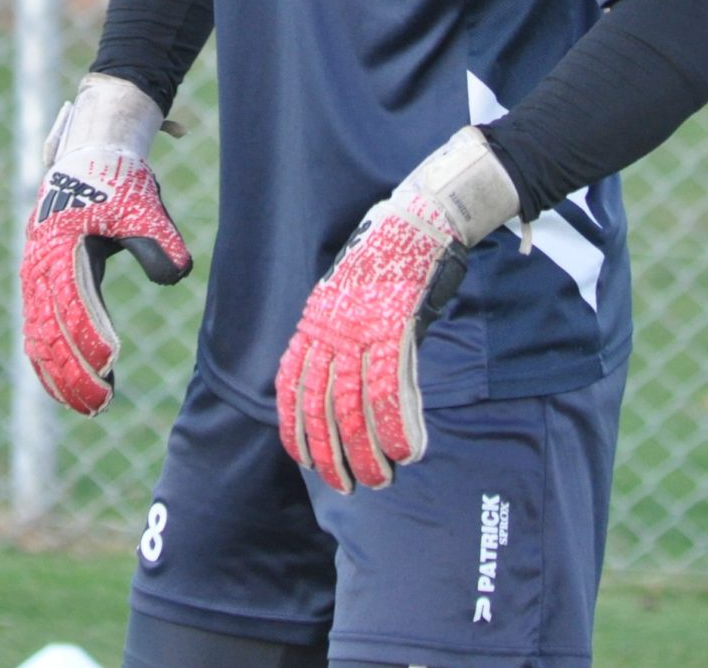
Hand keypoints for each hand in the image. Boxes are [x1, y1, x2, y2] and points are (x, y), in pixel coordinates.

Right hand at [21, 74, 191, 414]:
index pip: (72, 302)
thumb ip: (158, 241)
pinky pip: (37, 326)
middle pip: (47, 329)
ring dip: (57, 373)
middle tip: (100, 405)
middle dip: (70, 371)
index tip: (110, 365)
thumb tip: (177, 274)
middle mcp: (40, 261)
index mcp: (61, 243)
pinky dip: (48, 358)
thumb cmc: (120, 181)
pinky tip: (65, 387)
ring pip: (38, 334)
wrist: (91, 153)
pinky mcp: (40, 279)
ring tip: (87, 406)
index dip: (88, 336)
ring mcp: (35, 271)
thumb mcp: (142, 206)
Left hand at [276, 126, 516, 491]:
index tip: (305, 462)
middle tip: (347, 487)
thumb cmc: (386, 264)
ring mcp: (361, 329)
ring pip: (355, 405)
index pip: (292, 387)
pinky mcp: (394, 326)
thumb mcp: (351, 302)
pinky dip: (398, 424)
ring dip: (368, 451)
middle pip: (322, 406)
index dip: (296, 429)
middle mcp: (330, 329)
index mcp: (314, 323)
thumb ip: (345, 344)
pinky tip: (409, 451)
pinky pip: (391, 387)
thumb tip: (352, 392)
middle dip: (331, 454)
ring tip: (381, 481)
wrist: (414, 220)